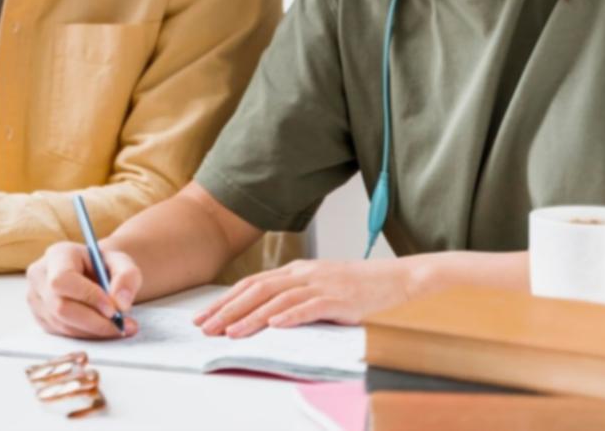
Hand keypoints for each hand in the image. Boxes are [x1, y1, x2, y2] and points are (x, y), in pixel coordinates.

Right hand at [25, 241, 140, 339]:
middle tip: (123, 325)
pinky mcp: (40, 318)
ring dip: (94, 331)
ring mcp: (36, 299)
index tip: (114, 309)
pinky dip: (87, 335)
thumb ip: (127, 277)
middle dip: (95, 321)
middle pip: (60, 307)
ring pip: (63, 324)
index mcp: (57, 255)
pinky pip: (63, 334)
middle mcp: (39, 276)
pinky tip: (103, 328)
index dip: (87, 297)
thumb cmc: (104, 266)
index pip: (63, 279)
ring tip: (120, 327)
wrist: (91, 273)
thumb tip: (121, 303)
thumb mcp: (122, 262)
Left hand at [194, 258, 412, 335]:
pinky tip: (274, 325)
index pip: (252, 284)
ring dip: (251, 317)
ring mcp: (321, 285)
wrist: (400, 280)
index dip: (226, 300)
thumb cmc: (360, 287)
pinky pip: (310, 307)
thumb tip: (264, 314)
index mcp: (297, 271)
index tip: (204, 316)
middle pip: (257, 290)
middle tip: (206, 327)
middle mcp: (304, 274)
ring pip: (277, 299)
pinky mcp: (340, 299)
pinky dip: (290, 315)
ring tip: (231, 332)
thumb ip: (295, 296)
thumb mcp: (321, 287)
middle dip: (228, 310)